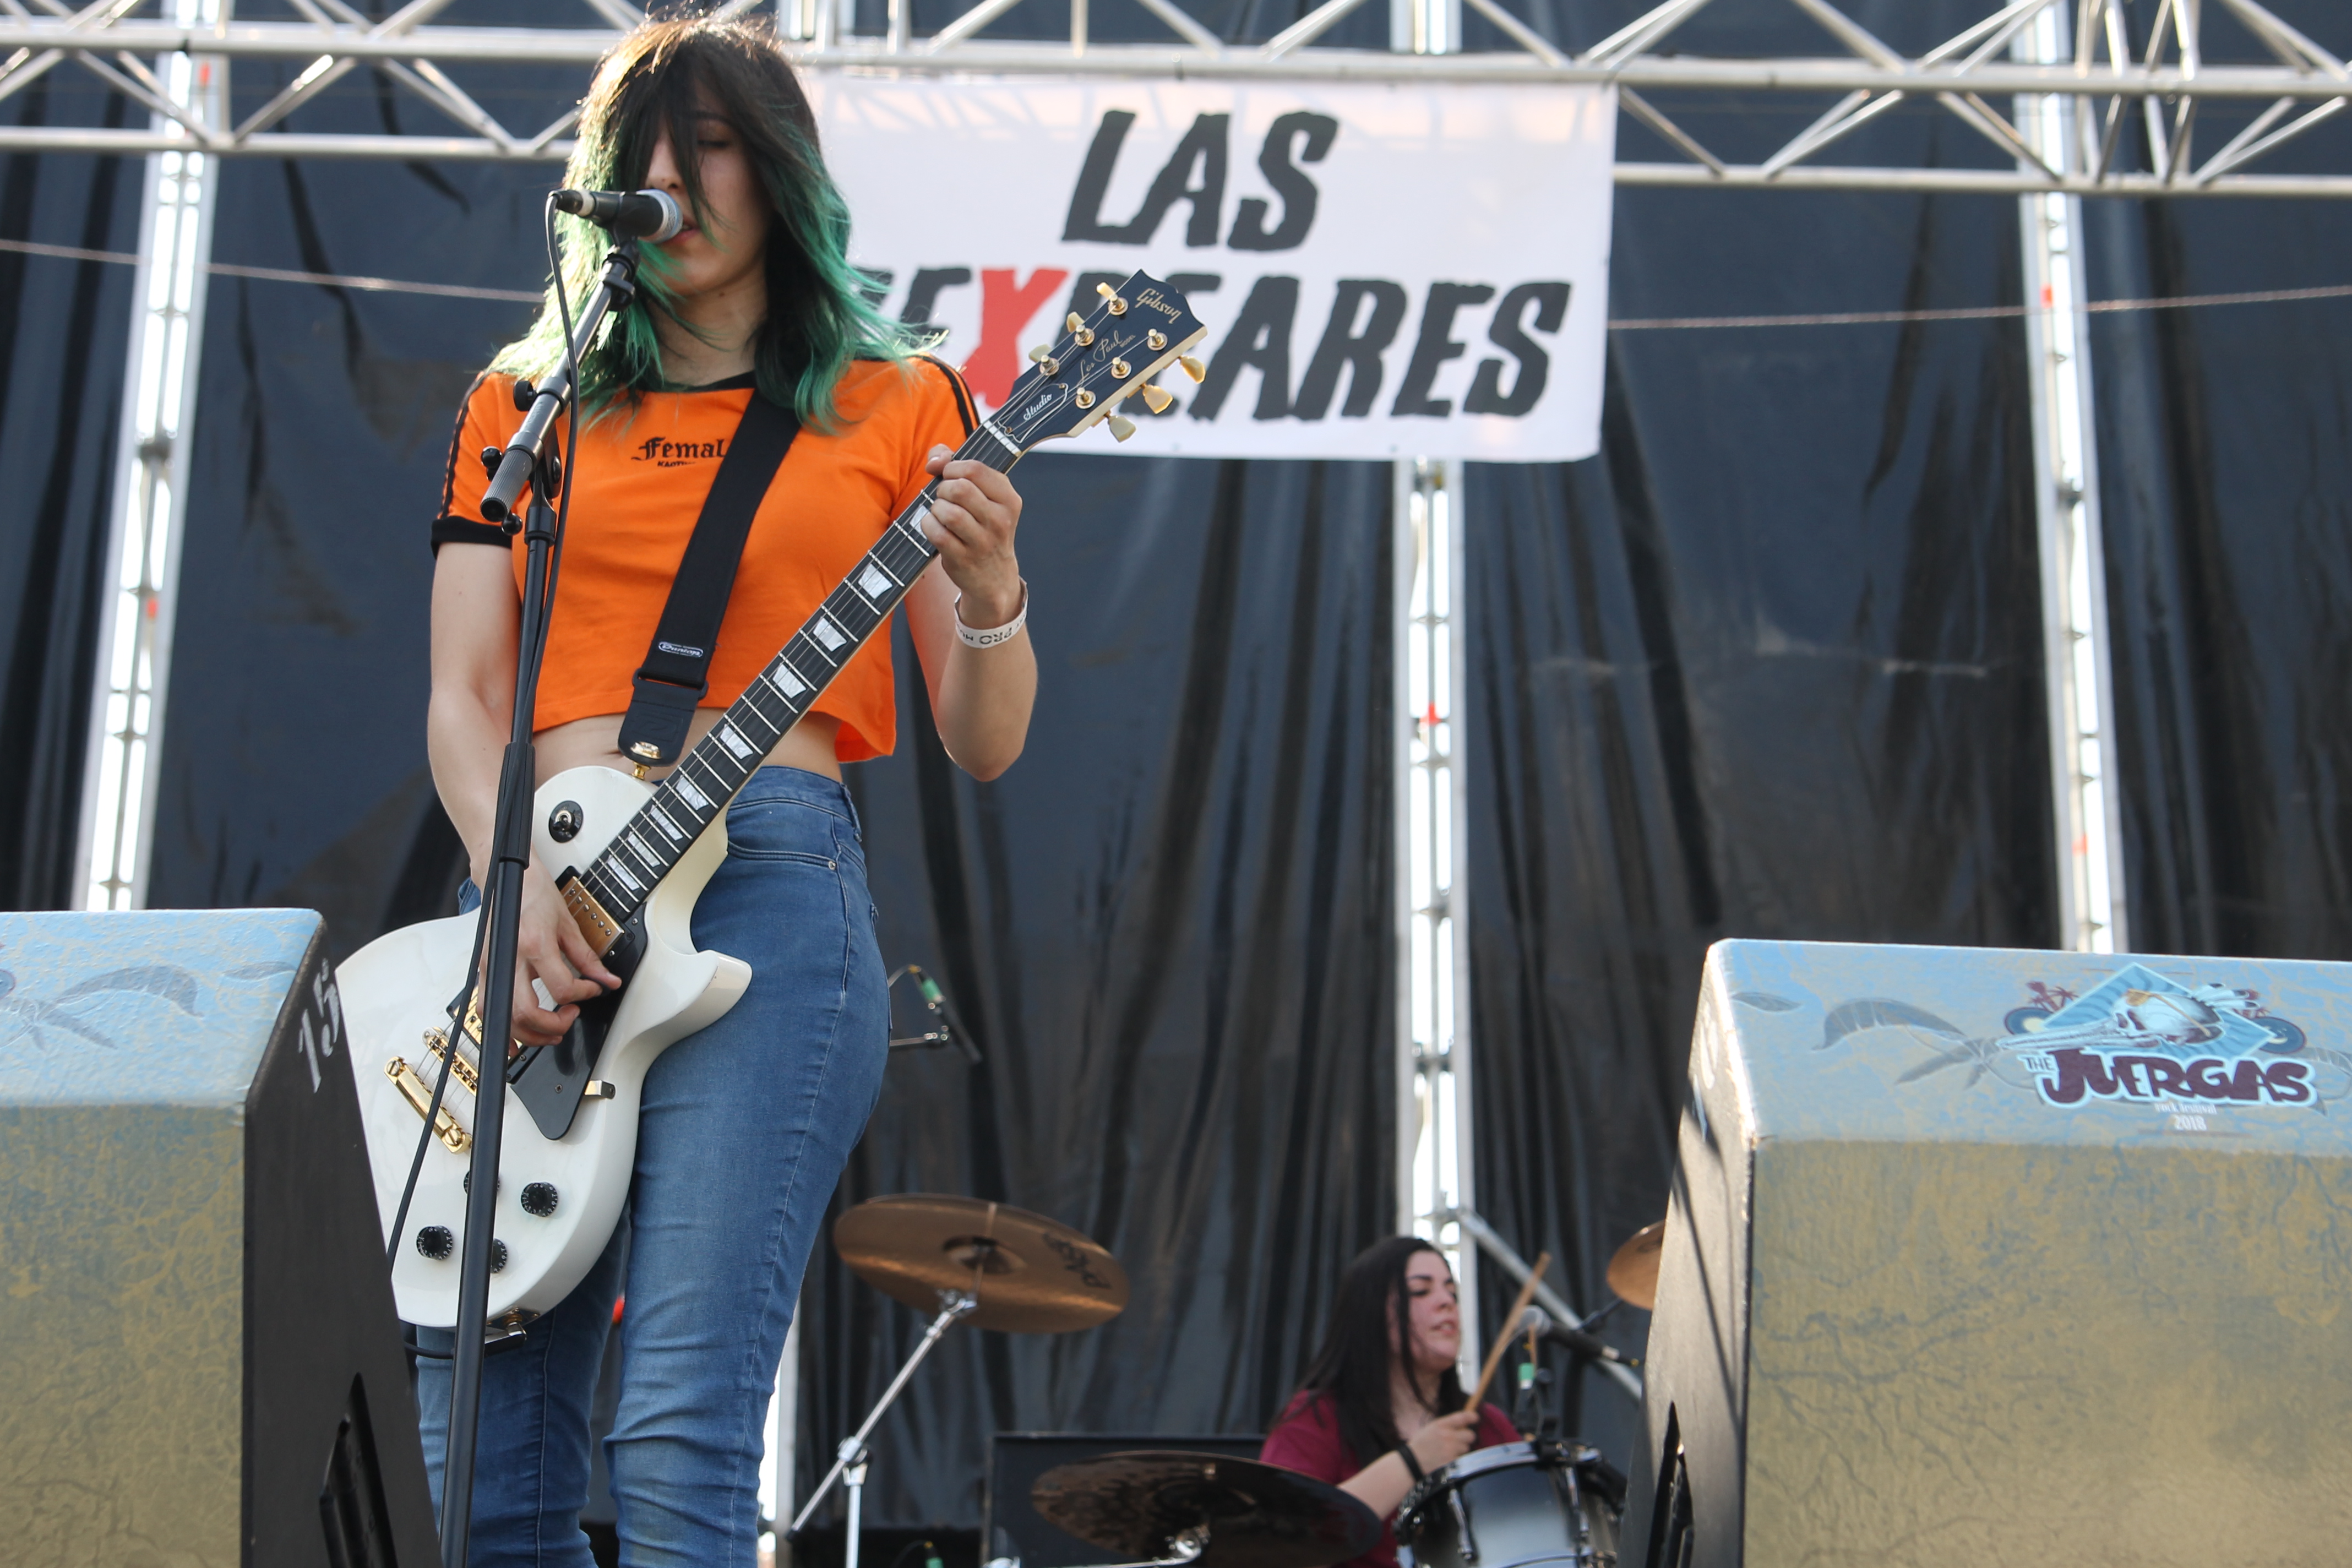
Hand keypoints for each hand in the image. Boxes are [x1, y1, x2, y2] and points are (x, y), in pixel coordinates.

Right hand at [486, 861, 621, 1049]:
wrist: (508, 878)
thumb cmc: (534, 894)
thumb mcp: (567, 924)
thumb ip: (587, 958)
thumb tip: (606, 981)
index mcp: (534, 943)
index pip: (560, 987)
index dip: (583, 995)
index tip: (592, 990)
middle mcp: (509, 958)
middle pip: (525, 1011)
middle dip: (552, 1026)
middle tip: (569, 1019)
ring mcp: (492, 967)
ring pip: (503, 1016)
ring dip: (528, 1034)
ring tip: (551, 1032)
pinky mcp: (484, 971)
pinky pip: (486, 1010)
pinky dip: (502, 1029)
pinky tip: (516, 1040)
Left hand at [922, 445, 1023, 628]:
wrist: (994, 577)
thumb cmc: (984, 527)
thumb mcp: (985, 497)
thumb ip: (959, 466)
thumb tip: (935, 458)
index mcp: (1008, 499)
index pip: (976, 469)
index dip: (953, 467)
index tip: (948, 475)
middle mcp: (1000, 520)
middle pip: (960, 488)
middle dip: (943, 488)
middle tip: (945, 497)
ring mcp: (982, 542)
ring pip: (948, 511)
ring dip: (936, 508)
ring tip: (941, 513)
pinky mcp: (963, 558)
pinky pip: (937, 532)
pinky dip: (928, 525)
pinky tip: (935, 526)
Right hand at [1406, 1409, 1480, 1474]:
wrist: (1412, 1462)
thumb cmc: (1421, 1445)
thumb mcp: (1430, 1429)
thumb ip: (1445, 1426)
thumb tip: (1462, 1425)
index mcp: (1441, 1425)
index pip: (1462, 1417)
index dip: (1471, 1416)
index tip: (1475, 1418)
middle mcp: (1448, 1436)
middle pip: (1470, 1435)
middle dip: (1466, 1438)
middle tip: (1459, 1441)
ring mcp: (1451, 1450)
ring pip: (1466, 1448)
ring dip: (1461, 1450)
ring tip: (1448, 1453)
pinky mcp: (1452, 1462)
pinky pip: (1461, 1459)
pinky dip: (1456, 1460)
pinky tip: (1446, 1460)